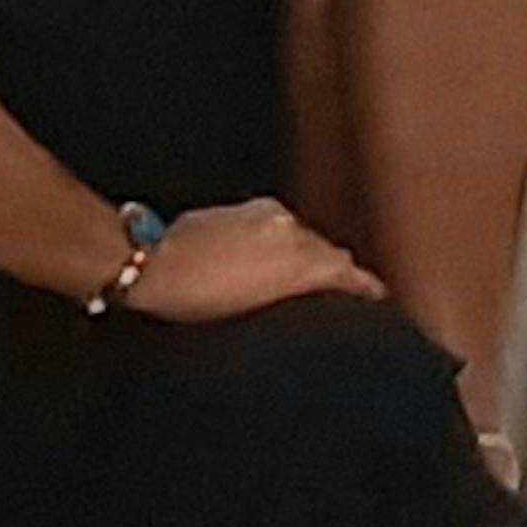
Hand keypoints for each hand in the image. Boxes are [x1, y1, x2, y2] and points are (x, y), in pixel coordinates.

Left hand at [125, 197, 385, 322]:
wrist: (148, 267)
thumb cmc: (193, 302)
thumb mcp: (255, 317)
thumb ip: (298, 296)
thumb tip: (320, 292)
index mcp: (303, 262)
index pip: (353, 275)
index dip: (368, 290)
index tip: (377, 301)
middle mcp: (295, 232)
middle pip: (332, 254)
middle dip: (338, 273)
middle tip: (340, 297)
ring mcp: (270, 217)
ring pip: (305, 240)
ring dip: (306, 258)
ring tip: (296, 282)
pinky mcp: (247, 210)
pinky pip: (279, 228)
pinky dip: (280, 244)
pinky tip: (263, 261)